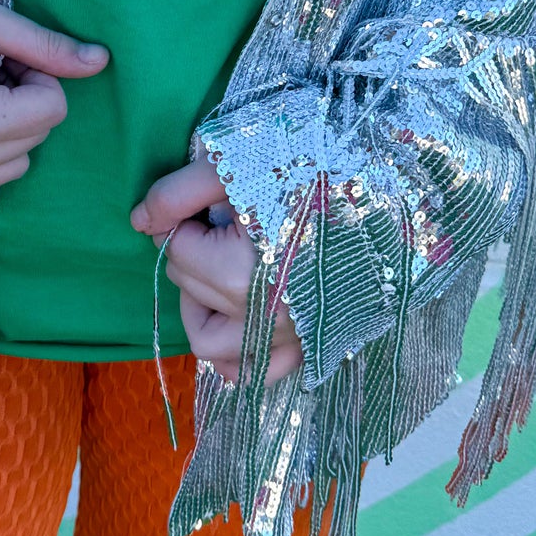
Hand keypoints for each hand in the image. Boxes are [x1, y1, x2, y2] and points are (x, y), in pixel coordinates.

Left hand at [131, 161, 303, 384]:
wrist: (395, 183)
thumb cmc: (314, 164)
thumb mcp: (236, 163)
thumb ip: (177, 193)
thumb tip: (139, 221)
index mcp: (243, 274)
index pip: (177, 249)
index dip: (184, 216)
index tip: (215, 195)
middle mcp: (266, 318)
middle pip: (190, 288)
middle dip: (194, 250)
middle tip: (225, 216)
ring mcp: (292, 336)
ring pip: (212, 344)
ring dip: (203, 304)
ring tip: (224, 263)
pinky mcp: (313, 342)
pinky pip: (257, 372)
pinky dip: (238, 353)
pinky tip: (238, 315)